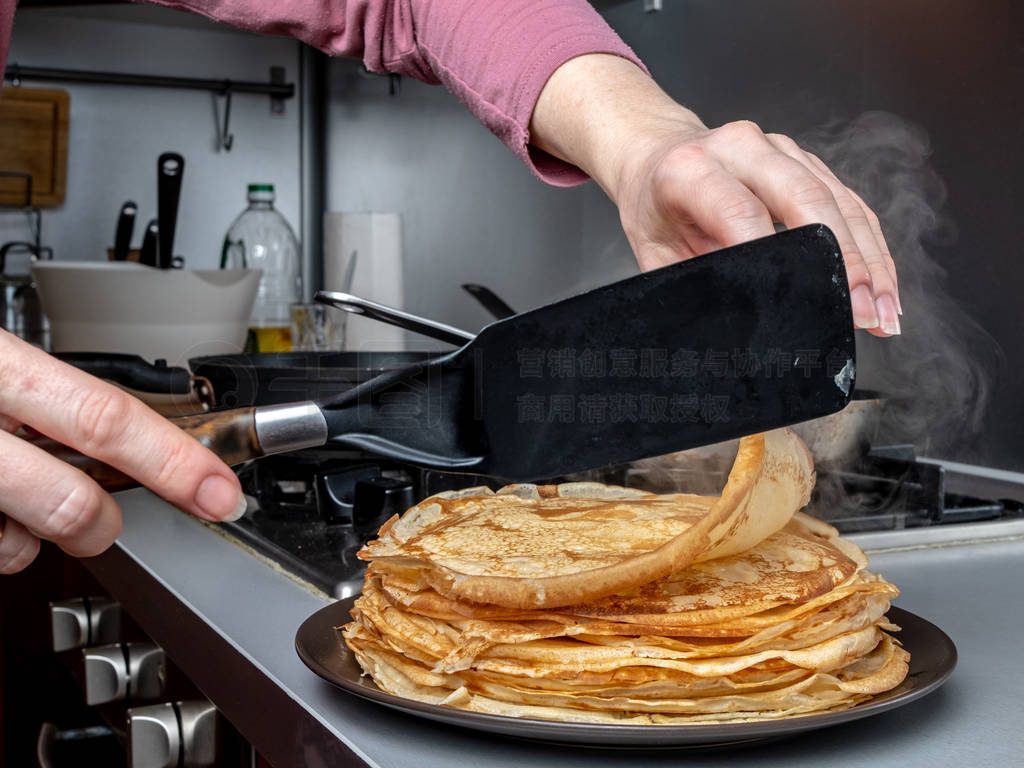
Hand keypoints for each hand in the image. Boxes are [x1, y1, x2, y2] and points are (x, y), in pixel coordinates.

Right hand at [0, 331, 244, 573]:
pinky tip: (1, 508)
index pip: (108, 417)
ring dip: (49, 532)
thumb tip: (146, 431)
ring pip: (28, 539)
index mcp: (4, 369)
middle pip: (73, 499)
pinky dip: (7, 538)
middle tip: (105, 518)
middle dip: (107, 522)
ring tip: (31, 500)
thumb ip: (60, 397)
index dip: (174, 460)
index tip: (220, 490)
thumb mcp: (1, 360)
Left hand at [529, 54, 900, 335]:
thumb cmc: (654, 205)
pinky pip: (850, 202)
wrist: (657, 150)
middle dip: (842, 262)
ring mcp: (779, 149)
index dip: (772, 258)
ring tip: (884, 314)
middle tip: (862, 316)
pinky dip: (872, 247)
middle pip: (806, 198)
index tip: (796, 306)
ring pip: (839, 200)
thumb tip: (729, 330)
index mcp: (690, 169)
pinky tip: (883, 288)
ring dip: (870, 261)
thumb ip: (687, 283)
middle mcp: (740, 147)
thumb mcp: (653, 250)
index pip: (740, 211)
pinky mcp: (807, 161)